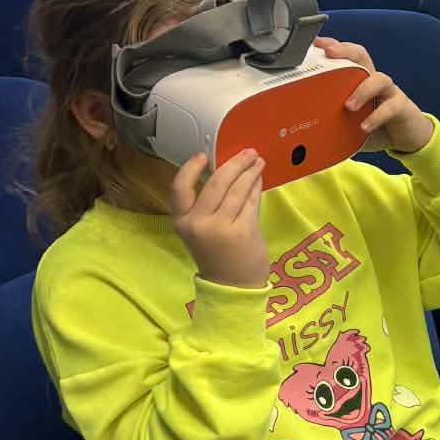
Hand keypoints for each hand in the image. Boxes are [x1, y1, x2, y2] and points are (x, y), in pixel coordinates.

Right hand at [170, 149, 268, 289]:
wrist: (232, 286)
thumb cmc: (218, 255)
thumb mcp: (202, 230)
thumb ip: (209, 205)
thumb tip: (228, 170)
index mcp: (182, 222)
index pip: (179, 189)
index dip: (190, 169)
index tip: (203, 155)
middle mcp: (198, 223)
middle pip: (216, 183)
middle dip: (234, 164)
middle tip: (248, 152)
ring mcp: (221, 228)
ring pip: (237, 190)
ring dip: (250, 172)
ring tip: (258, 161)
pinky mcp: (243, 231)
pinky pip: (251, 201)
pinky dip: (256, 187)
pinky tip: (260, 179)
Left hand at [314, 36, 434, 153]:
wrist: (406, 138)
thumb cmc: (373, 125)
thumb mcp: (348, 121)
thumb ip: (330, 118)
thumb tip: (302, 127)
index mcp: (358, 79)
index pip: (346, 55)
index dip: (332, 45)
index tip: (315, 43)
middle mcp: (373, 80)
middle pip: (361, 55)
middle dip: (345, 50)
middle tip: (329, 54)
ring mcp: (389, 92)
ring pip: (379, 79)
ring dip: (363, 90)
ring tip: (349, 106)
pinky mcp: (401, 107)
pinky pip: (390, 107)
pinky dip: (377, 116)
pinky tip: (364, 127)